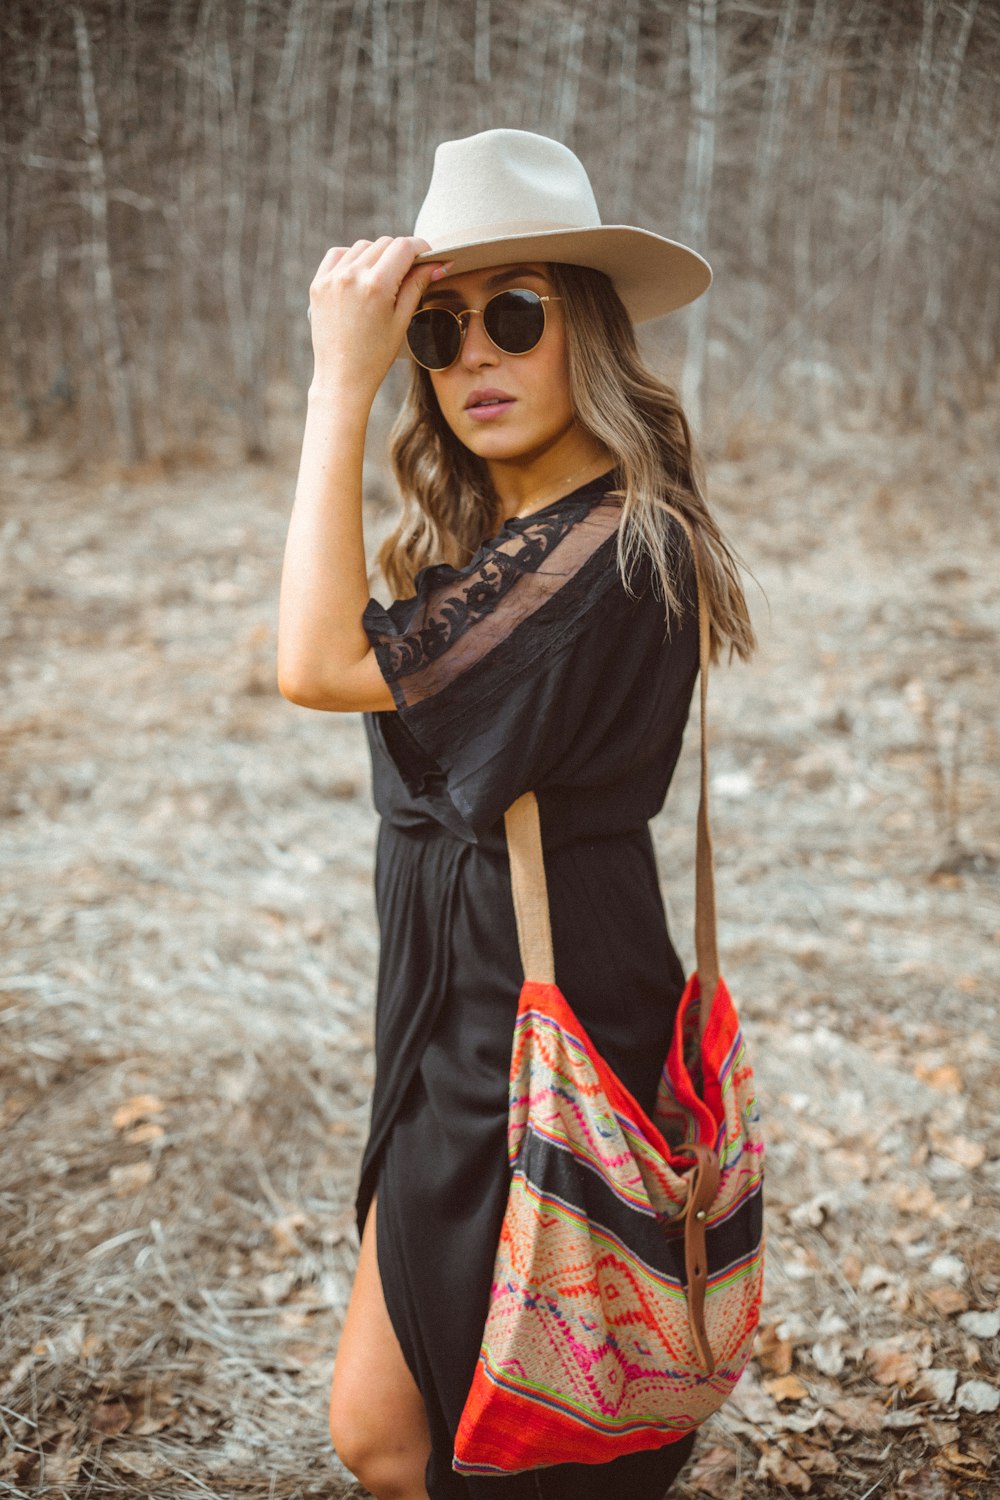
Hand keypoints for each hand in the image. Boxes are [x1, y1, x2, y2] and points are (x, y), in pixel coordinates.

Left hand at [307, 236, 449, 400]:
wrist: (341, 378)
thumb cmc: (375, 356)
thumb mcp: (402, 320)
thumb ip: (417, 285)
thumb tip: (436, 263)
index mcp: (377, 285)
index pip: (404, 247)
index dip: (421, 247)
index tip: (428, 255)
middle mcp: (352, 275)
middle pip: (384, 244)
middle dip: (400, 253)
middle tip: (408, 271)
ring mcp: (332, 278)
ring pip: (362, 246)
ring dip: (376, 255)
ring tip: (383, 278)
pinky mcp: (318, 284)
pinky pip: (339, 255)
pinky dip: (352, 258)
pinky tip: (360, 274)